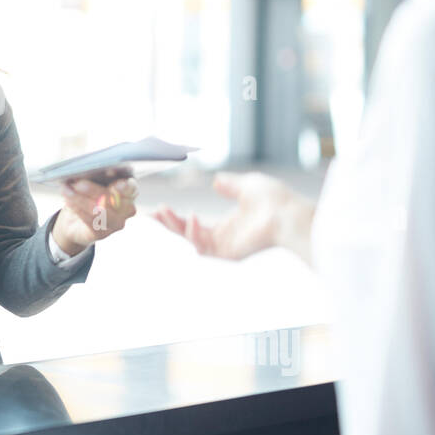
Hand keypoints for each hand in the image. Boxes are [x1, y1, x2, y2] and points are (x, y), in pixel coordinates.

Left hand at [52, 177, 137, 255]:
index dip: (125, 186)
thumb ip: (95, 177)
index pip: (131, 189)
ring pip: (99, 210)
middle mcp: (127, 209)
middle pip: (112, 199)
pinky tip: (69, 201)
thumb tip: (85, 172)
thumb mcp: (92, 182)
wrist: (75, 220)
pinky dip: (77, 209)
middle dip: (93, 190)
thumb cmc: (88, 195)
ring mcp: (116, 223)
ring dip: (80, 199)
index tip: (116, 183)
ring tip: (67, 191)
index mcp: (129, 192)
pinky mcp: (102, 234)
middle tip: (78, 183)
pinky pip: (90, 221)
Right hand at [152, 171, 313, 261]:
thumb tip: (217, 180)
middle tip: (146, 215)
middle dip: (166, 225)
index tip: (156, 209)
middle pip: (185, 235)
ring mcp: (224, 248)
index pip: (193, 224)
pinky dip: (194, 232)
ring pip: (190, 241)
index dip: (174, 218)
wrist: (288, 214)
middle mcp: (222, 239)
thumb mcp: (247, 185)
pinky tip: (192, 217)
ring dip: (174, 227)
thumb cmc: (273, 200)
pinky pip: (203, 246)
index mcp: (226, 226)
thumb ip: (230, 184)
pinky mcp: (227, 254)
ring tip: (162, 212)